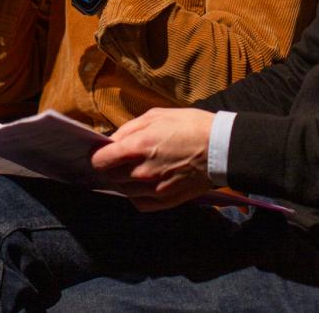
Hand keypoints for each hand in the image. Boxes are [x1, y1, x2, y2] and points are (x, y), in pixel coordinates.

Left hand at [90, 108, 215, 210]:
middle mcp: (142, 172)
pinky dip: (136, 195)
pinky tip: (142, 184)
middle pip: (110, 176)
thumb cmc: (190, 126)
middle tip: (118, 159)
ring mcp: (153, 189)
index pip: (100, 160)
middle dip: (110, 167)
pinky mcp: (165, 201)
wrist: (221, 148)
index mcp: (138, 147)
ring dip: (123, 181)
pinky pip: (139, 204)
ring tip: (133, 169)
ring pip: (123, 191)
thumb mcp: (157, 115)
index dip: (98, 155)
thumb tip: (112, 140)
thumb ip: (130, 129)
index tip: (101, 152)